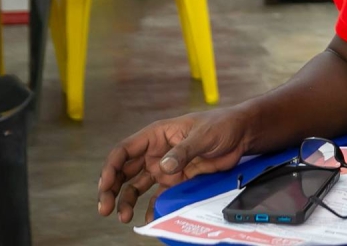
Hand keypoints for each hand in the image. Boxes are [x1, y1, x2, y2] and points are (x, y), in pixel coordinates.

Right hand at [97, 106, 252, 223]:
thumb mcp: (202, 136)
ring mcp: (165, 168)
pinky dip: (152, 208)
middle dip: (111, 189)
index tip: (105, 185)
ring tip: (123, 217)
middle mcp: (156, 152)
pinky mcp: (177, 181)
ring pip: (137, 186)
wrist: (241, 135)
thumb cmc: (221, 126)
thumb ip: (183, 151)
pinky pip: (158, 197)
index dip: (111, 167)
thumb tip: (163, 166)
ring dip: (126, 201)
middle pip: (125, 171)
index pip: (124, 151)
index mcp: (157, 135)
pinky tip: (148, 219)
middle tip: (105, 208)